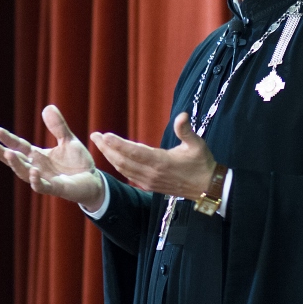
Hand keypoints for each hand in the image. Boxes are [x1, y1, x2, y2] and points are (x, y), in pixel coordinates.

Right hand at [0, 105, 104, 210]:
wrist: (93, 181)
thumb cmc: (78, 163)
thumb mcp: (68, 140)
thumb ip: (58, 126)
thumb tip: (47, 107)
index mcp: (38, 156)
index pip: (19, 146)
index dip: (7, 139)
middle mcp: (37, 168)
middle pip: (16, 161)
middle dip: (3, 154)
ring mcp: (44, 179)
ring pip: (24, 173)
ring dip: (16, 164)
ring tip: (8, 153)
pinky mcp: (55, 188)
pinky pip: (41, 186)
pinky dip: (36, 180)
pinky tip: (33, 171)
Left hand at [91, 112, 215, 199]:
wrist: (207, 188)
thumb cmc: (202, 164)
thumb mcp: (198, 144)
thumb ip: (186, 130)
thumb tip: (182, 115)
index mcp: (162, 162)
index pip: (134, 152)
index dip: (118, 144)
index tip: (105, 135)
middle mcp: (152, 173)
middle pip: (123, 161)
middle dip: (107, 148)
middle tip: (95, 136)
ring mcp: (149, 181)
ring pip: (124, 169)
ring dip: (110, 157)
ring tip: (100, 144)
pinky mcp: (150, 186)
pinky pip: (129, 175)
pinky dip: (119, 166)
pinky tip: (113, 158)